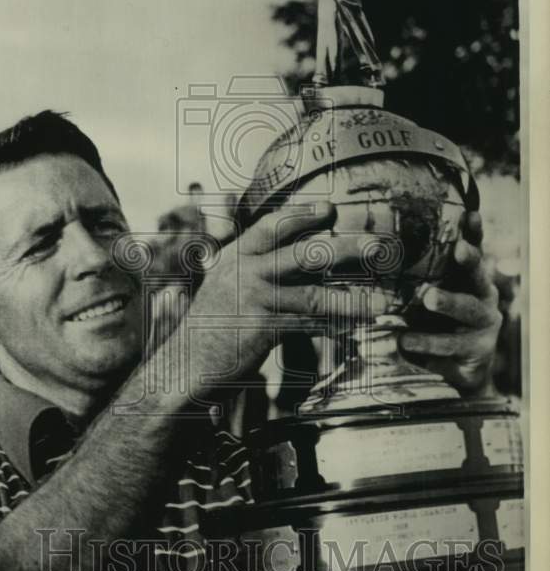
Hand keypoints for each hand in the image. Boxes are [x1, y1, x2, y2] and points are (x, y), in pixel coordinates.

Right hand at [186, 203, 388, 395]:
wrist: (187, 362)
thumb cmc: (215, 324)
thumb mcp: (230, 284)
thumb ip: (262, 268)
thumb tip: (310, 257)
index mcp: (237, 255)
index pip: (272, 226)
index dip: (302, 214)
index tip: (330, 208)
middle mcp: (244, 270)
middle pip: (305, 253)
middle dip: (347, 248)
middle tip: (379, 246)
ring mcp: (253, 298)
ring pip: (314, 293)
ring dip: (353, 299)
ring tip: (384, 301)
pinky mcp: (261, 327)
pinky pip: (308, 324)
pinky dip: (336, 326)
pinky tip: (358, 326)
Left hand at [400, 213, 500, 396]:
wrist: (455, 371)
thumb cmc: (433, 321)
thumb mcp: (424, 295)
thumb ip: (412, 276)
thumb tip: (367, 247)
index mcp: (469, 277)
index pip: (474, 249)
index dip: (474, 231)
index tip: (470, 213)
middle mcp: (483, 294)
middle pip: (478, 273)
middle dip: (470, 259)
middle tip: (458, 249)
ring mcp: (484, 322)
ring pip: (468, 308)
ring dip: (449, 302)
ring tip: (428, 298)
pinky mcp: (478, 349)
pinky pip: (451, 344)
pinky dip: (427, 342)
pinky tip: (405, 340)